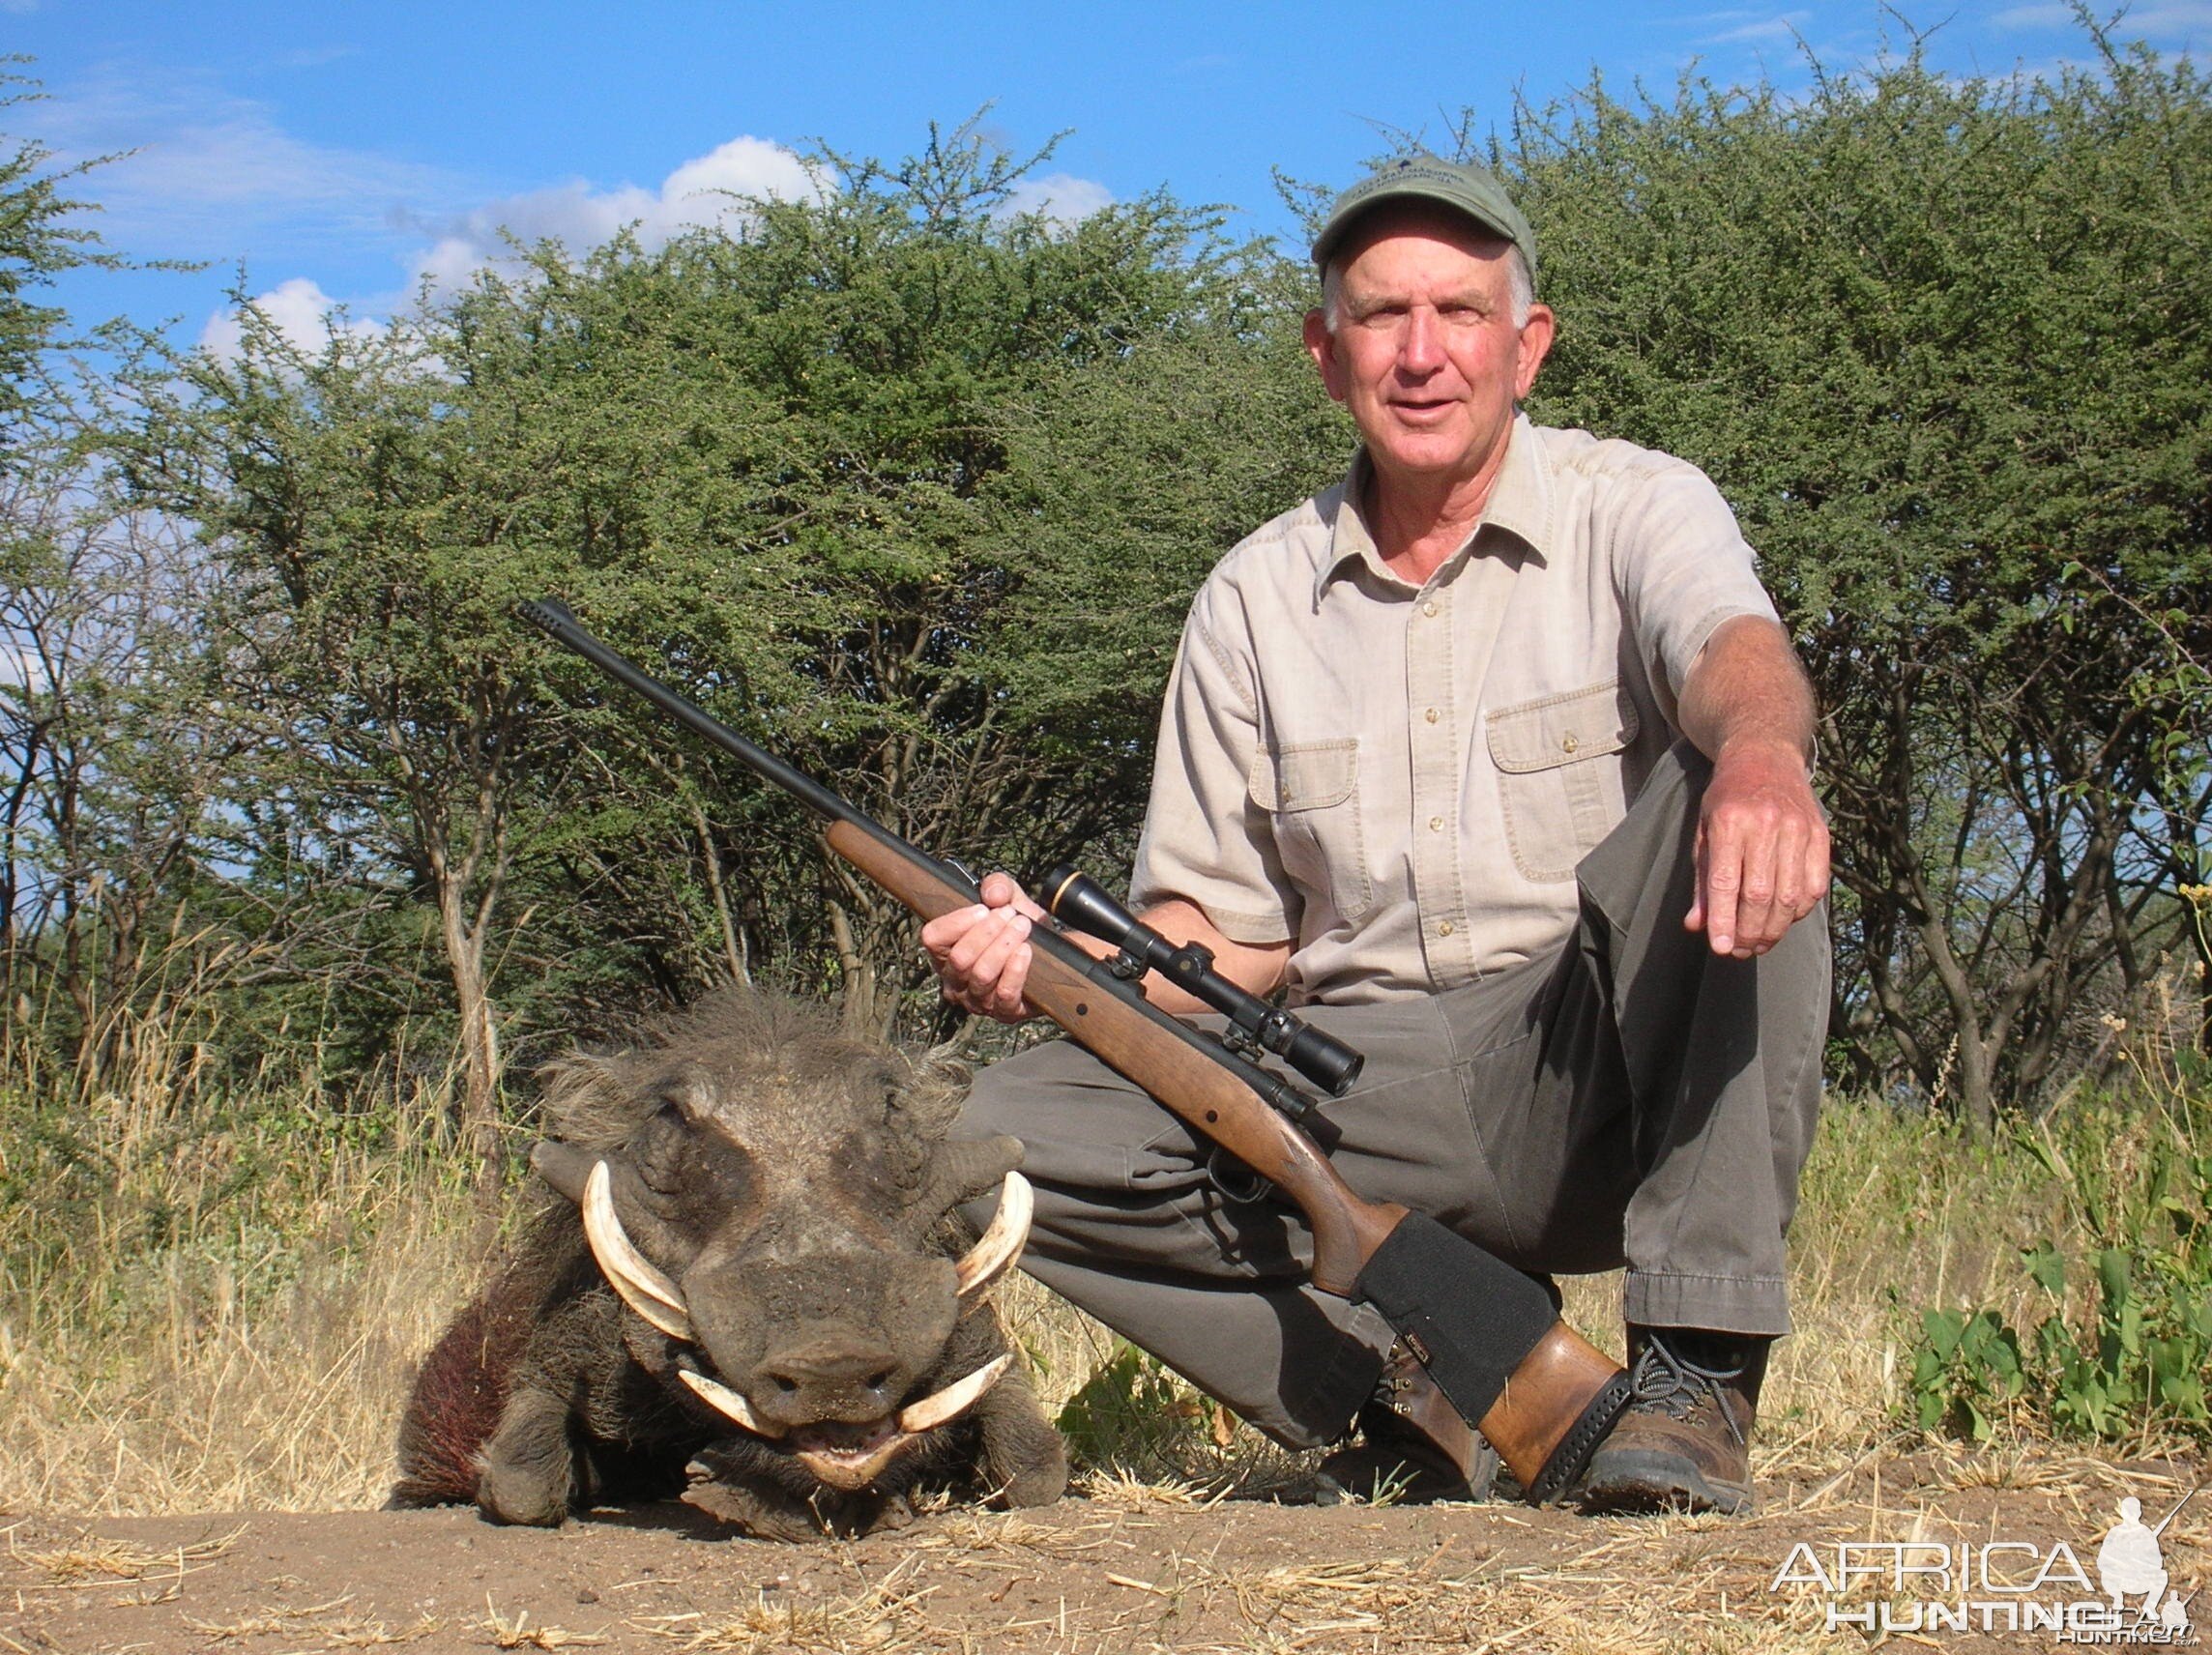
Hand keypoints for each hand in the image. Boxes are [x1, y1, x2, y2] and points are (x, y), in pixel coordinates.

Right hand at [920, 872, 1048, 1022]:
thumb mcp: (1010, 899)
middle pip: (960, 957)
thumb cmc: (1019, 929)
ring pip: (981, 974)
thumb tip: (993, 895)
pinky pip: (1004, 993)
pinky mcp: (1004, 1013)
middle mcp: (955, 982)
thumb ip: (999, 887)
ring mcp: (978, 1002)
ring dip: (1004, 946)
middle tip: (1011, 915)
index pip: (932, 938)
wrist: (1052, 957)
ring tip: (1022, 928)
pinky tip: (1026, 952)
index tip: (983, 909)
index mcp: (946, 954)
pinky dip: (1016, 969)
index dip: (957, 921)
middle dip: (988, 931)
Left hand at [1684, 739, 1829, 957]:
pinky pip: (1815, 886)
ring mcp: (1798, 828)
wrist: (1764, 756)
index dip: (1724, 920)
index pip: (1727, 882)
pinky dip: (1799, 911)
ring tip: (1758, 944)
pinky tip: (1783, 919)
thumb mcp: (1703, 831)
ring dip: (1774, 929)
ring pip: (1790, 897)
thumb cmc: (1726, 799)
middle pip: (1761, 895)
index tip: (1721, 949)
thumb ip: (1702, 880)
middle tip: (1739, 951)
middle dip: (1749, 932)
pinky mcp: (1820, 834)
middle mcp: (1767, 824)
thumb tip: (1697, 925)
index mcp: (1730, 821)